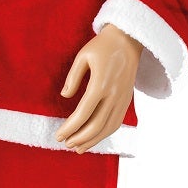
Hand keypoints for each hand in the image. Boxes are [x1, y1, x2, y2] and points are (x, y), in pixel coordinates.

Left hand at [56, 24, 140, 151]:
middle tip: (66, 144)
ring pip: (109, 127)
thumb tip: (65, 96)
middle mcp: (114, 94)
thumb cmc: (102, 45)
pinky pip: (117, 122)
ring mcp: (123, 98)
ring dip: (93, 140)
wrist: (129, 39)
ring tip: (78, 148)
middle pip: (96, 125)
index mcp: (100, 84)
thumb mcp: (82, 56)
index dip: (70, 127)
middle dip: (80, 138)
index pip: (83, 113)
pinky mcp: (127, 99)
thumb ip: (73, 78)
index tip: (58, 135)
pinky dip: (105, 133)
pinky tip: (94, 138)